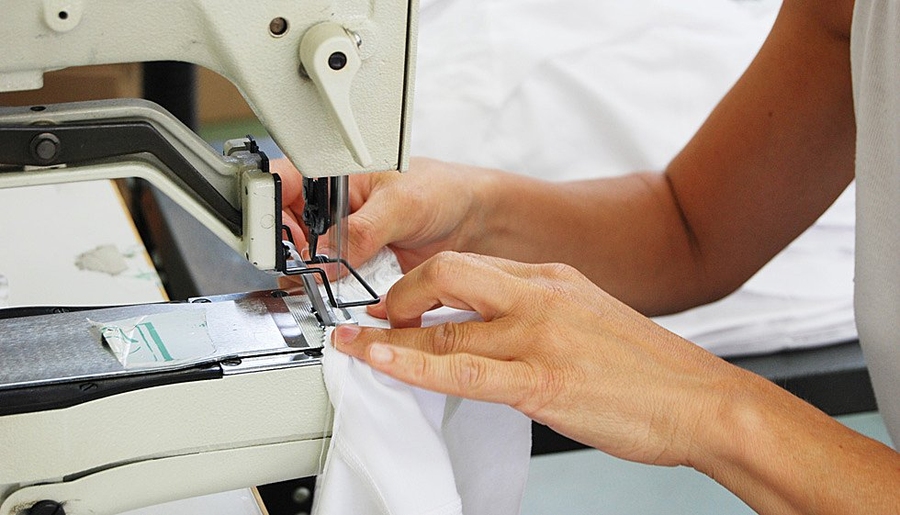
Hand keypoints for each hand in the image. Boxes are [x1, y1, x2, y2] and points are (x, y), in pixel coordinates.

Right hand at [276, 157, 488, 272]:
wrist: (474, 222)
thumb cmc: (441, 191)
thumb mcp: (400, 204)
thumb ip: (361, 230)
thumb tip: (324, 256)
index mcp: (330, 175)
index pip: (278, 187)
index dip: (269, 212)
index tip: (279, 238)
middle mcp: (329, 209)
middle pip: (284, 232)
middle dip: (291, 253)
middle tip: (308, 266)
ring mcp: (341, 240)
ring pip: (306, 263)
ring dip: (313, 277)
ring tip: (330, 279)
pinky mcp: (355, 267)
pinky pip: (333, 284)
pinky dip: (335, 291)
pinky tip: (346, 290)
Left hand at [332, 251, 741, 467]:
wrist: (702, 399)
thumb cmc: (646, 367)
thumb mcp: (587, 317)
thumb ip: (536, 313)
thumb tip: (487, 325)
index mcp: (550, 277)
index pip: (468, 264)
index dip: (420, 282)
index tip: (397, 301)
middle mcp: (540, 295)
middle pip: (447, 274)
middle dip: (399, 295)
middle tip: (374, 319)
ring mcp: (540, 337)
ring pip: (445, 329)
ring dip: (389, 337)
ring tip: (352, 344)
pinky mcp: (543, 382)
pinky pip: (463, 372)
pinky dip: (413, 367)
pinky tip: (382, 362)